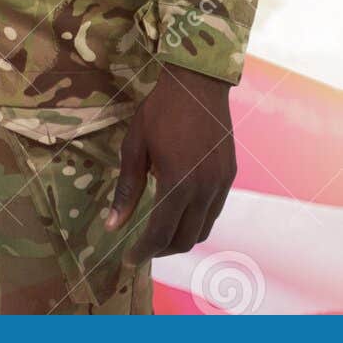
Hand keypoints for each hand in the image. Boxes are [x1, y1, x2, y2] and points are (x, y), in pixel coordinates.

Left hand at [105, 64, 235, 266]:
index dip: (143, 251)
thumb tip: (113, 225)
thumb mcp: (135, 146)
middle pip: (184, 239)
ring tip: (159, 232)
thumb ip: (127, 189)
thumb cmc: (160, 111)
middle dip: (161, 249)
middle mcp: (204, 190)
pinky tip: (179, 210)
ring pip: (202, 229)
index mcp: (178, 183)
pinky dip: (196, 220)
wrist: (198, 83)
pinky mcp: (229, 176)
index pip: (161, 234)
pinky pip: (214, 211)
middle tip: (141, 247)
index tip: (129, 259)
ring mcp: (221, 184)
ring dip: (180, 237)